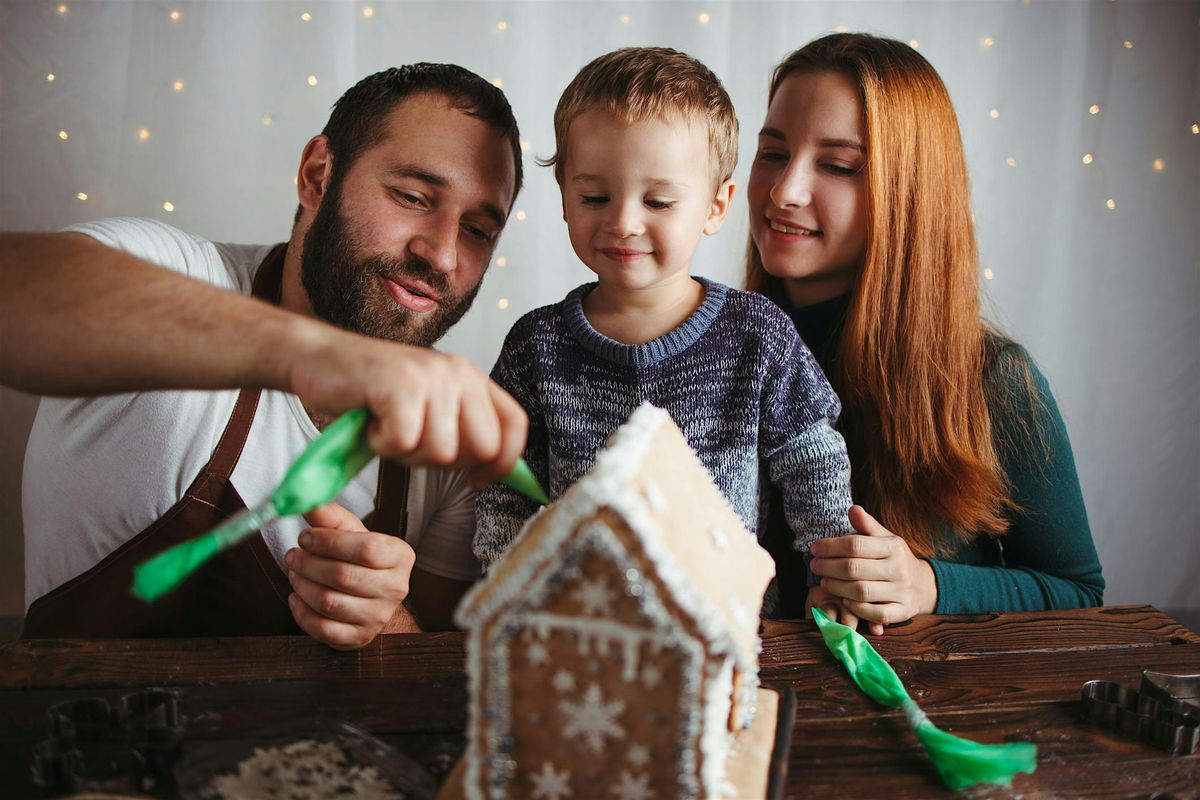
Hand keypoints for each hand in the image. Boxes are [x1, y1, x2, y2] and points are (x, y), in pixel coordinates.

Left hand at [284, 502, 415, 649]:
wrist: (373, 599)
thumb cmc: (361, 560)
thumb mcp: (352, 533)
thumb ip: (331, 516)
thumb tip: (308, 501)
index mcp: (400, 556)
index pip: (366, 548)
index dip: (329, 541)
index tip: (305, 536)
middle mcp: (396, 588)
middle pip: (344, 576)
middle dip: (308, 563)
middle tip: (292, 555)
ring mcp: (378, 617)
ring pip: (329, 602)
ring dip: (302, 585)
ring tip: (295, 573)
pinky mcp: (359, 638)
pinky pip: (322, 628)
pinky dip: (301, 612)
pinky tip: (297, 597)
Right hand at [287, 329, 526, 487]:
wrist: (318, 358)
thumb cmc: (371, 391)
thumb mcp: (427, 405)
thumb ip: (460, 428)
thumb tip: (491, 472)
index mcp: (470, 378)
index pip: (515, 425)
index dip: (503, 463)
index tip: (477, 481)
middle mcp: (458, 373)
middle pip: (482, 447)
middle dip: (444, 461)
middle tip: (411, 442)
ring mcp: (430, 378)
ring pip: (441, 452)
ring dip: (406, 453)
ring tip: (387, 427)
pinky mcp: (399, 386)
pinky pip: (404, 443)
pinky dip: (381, 445)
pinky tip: (371, 422)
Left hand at [808, 505, 937, 633]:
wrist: (924, 585)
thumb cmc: (895, 558)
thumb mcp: (885, 538)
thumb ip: (867, 525)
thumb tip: (852, 509)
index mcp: (893, 546)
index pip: (855, 545)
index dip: (830, 547)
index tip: (814, 548)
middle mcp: (898, 569)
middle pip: (854, 569)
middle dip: (828, 567)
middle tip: (814, 566)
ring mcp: (901, 592)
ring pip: (861, 591)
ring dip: (837, 587)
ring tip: (824, 582)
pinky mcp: (902, 612)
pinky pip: (876, 614)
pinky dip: (857, 609)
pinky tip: (844, 601)